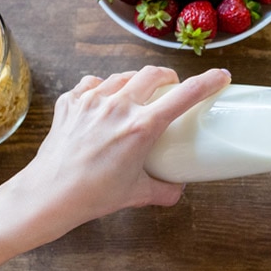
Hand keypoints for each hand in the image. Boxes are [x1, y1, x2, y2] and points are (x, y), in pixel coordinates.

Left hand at [14, 67, 230, 236]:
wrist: (48, 194)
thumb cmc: (92, 195)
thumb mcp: (137, 194)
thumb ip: (164, 190)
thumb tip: (178, 188)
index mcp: (141, 127)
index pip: (183, 96)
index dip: (207, 82)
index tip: (221, 76)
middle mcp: (117, 106)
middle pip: (152, 74)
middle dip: (168, 77)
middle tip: (172, 87)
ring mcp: (91, 100)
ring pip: (122, 76)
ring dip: (135, 82)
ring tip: (137, 95)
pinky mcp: (70, 101)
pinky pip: (92, 84)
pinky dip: (103, 88)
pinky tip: (104, 101)